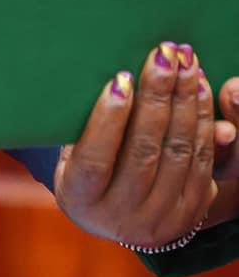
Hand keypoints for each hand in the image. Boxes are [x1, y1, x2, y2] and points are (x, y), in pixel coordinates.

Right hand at [55, 43, 238, 247]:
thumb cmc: (87, 170)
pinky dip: (203, 120)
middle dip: (157, 97)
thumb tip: (120, 84)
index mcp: (81, 200)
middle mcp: (120, 217)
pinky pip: (202, 160)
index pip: (95, 159)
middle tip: (163, 55)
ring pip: (178, 153)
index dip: (109, 119)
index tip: (121, 78)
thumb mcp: (73, 153)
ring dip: (185, 102)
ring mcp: (159, 220)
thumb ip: (91, 127)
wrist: (115, 219)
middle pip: (144, 151)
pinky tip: (200, 88)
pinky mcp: (190, 215)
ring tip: (186, 63)